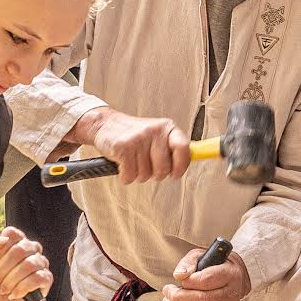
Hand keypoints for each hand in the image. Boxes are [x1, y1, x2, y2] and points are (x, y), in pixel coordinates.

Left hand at [0, 227, 51, 300]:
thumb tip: (1, 239)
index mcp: (15, 241)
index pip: (11, 234)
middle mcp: (30, 249)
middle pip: (20, 249)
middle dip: (2, 269)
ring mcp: (40, 263)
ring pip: (29, 264)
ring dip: (11, 280)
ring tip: (3, 289)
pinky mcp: (46, 279)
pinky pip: (38, 278)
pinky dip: (22, 288)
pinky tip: (14, 294)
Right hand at [69, 108, 191, 183]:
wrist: (105, 124)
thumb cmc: (134, 134)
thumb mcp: (157, 135)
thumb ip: (172, 147)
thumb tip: (195, 157)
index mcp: (166, 128)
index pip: (183, 148)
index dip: (181, 166)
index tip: (175, 174)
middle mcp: (154, 131)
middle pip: (163, 169)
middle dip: (154, 174)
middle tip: (146, 165)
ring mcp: (138, 139)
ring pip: (145, 175)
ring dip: (138, 174)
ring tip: (132, 161)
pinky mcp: (122, 148)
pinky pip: (130, 176)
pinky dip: (125, 176)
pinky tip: (122, 164)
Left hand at [160, 246, 250, 300]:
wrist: (234, 278)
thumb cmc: (214, 265)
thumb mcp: (202, 256)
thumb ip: (189, 263)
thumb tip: (179, 275)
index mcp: (228, 274)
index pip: (207, 280)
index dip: (189, 282)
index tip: (179, 279)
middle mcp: (230, 293)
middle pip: (202, 300)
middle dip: (179, 298)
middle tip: (167, 291)